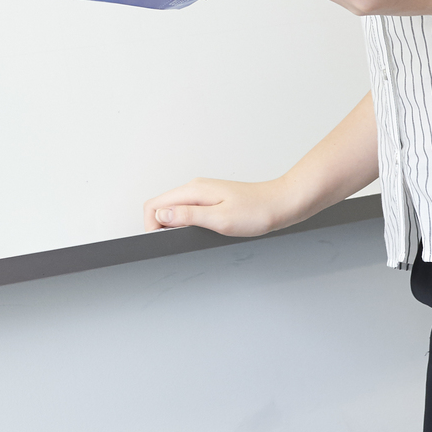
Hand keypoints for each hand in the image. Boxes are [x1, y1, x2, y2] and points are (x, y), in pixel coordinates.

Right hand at [142, 177, 291, 236]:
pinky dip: (186, 222)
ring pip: (174, 208)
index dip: (151, 226)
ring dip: (173, 225)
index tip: (161, 241)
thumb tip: (161, 216)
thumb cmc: (256, 211)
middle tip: (175, 243)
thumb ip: (187, 216)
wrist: (280, 204)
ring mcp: (203, 192)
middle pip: (161, 205)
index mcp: (193, 191)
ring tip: (187, 239)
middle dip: (159, 226)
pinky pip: (188, 209)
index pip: (154, 204)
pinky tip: (199, 232)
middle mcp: (195, 188)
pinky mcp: (211, 199)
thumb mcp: (220, 219)